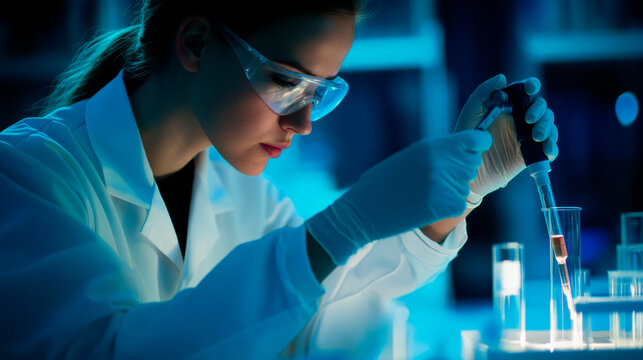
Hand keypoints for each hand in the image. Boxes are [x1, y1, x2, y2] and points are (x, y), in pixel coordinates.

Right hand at [305, 130, 491, 264]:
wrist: (362, 210)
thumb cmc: (381, 183)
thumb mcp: (408, 158)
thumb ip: (436, 153)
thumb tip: (461, 152)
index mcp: (432, 147)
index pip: (476, 141)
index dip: (476, 146)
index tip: (472, 151)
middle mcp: (441, 163)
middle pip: (472, 165)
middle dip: (459, 172)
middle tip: (435, 180)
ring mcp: (443, 186)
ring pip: (465, 187)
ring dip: (451, 191)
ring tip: (424, 194)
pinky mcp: (444, 207)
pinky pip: (460, 205)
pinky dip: (447, 208)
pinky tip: (426, 207)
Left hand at [455, 74, 558, 204]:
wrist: (466, 170)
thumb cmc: (465, 139)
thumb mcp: (470, 114)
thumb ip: (482, 93)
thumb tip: (502, 77)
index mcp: (508, 106)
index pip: (526, 90)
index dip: (532, 85)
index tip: (530, 88)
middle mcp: (520, 119)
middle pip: (541, 108)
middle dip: (540, 110)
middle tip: (528, 120)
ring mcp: (527, 136)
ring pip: (549, 126)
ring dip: (548, 128)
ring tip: (536, 137)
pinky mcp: (530, 154)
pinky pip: (548, 148)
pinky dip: (552, 147)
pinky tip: (546, 150)